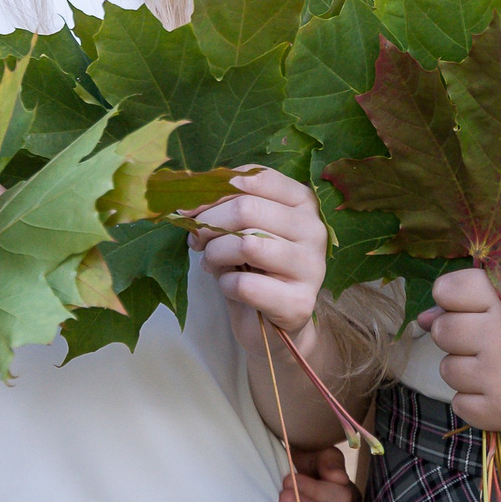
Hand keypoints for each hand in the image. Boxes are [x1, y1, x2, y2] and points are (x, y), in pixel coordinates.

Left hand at [192, 167, 330, 356]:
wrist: (270, 324)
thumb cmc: (254, 267)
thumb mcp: (242, 229)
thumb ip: (226, 208)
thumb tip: (187, 203)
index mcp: (303, 201)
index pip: (258, 178)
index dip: (216, 190)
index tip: (190, 208)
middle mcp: (314, 229)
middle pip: (248, 208)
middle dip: (209, 223)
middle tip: (196, 239)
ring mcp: (311, 267)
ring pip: (246, 244)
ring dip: (215, 253)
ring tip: (210, 262)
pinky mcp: (300, 303)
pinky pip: (246, 284)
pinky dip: (225, 284)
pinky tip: (228, 286)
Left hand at [419, 268, 500, 438]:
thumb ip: (480, 302)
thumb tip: (424, 318)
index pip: (447, 289)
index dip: (454, 299)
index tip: (472, 308)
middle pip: (441, 330)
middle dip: (458, 336)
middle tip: (491, 342)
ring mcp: (499, 377)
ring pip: (447, 370)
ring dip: (468, 371)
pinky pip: (459, 405)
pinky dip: (477, 402)